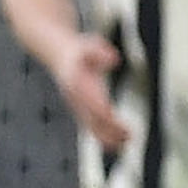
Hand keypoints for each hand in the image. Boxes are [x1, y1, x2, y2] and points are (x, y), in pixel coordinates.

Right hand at [52, 30, 128, 150]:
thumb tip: (113, 59)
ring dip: (107, 137)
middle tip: (128, 137)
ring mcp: (77, 106)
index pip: (91, 101)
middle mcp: (76, 99)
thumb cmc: (78, 50)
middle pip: (92, 118)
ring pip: (91, 127)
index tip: (115, 118)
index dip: (103, 111)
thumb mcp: (88, 44)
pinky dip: (102, 136)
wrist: (60, 56)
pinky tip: (116, 144)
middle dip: (109, 129)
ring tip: (125, 144)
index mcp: (77, 84)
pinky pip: (91, 127)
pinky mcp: (81, 110)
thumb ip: (99, 51)